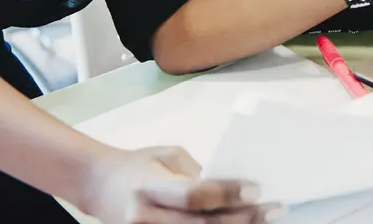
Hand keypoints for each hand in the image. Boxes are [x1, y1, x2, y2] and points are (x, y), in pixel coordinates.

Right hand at [81, 146, 279, 223]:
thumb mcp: (167, 156)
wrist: (98, 187)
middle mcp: (145, 217)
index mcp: (148, 185)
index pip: (193, 194)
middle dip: (242, 218)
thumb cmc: (138, 164)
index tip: (256, 189)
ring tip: (264, 222)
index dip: (226, 194)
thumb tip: (234, 189)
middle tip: (274, 209)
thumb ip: (197, 174)